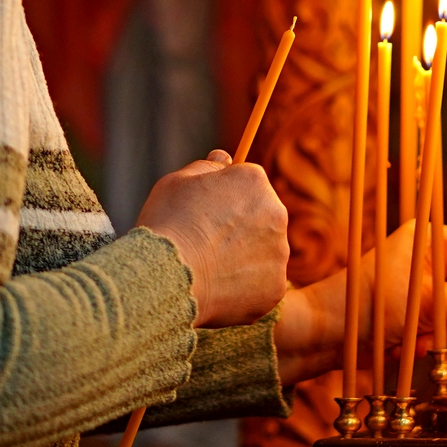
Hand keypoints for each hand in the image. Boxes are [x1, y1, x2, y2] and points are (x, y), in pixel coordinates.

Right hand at [136, 151, 287, 327]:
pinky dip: (243, 288)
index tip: (206, 214)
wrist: (167, 278)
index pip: (248, 185)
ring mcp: (279, 252)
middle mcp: (276, 213)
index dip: (225, 199)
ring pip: (263, 252)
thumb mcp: (177, 183)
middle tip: (206, 243)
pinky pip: (261, 284)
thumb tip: (224, 157)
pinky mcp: (275, 287)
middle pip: (262, 217)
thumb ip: (206, 167)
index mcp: (254, 181)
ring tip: (209, 268)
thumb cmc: (167, 225)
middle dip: (240, 227)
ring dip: (244, 257)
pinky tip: (218, 289)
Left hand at [272, 222, 446, 388]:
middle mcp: (428, 259)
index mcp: (431, 239)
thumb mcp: (433, 304)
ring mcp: (420, 289)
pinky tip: (406, 346)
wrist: (324, 335)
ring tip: (421, 338)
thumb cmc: (372, 304)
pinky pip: (439, 330)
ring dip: (445, 332)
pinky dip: (428, 342)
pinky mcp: (412, 316)